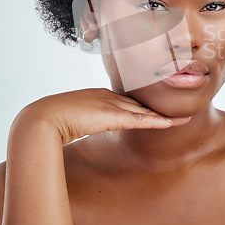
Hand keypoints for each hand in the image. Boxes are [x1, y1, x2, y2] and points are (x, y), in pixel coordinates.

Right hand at [15, 88, 189, 144]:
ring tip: (182, 117)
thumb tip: (78, 129)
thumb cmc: (47, 121)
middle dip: (157, 107)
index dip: (140, 106)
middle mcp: (108, 95)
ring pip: (144, 110)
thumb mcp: (67, 118)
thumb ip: (78, 121)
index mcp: (97, 95)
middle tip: (176, 110)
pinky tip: (172, 122)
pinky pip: (142, 119)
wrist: (41, 119)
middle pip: (139, 103)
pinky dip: (159, 121)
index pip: (125, 101)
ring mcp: (112, 103)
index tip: (151, 111)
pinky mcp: (113, 115)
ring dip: (163, 114)